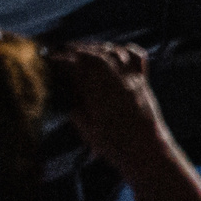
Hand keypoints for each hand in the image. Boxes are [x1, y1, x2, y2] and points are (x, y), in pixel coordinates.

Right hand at [49, 41, 176, 175]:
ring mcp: (134, 80)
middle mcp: (119, 82)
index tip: (52, 59)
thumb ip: (76, 110)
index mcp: (102, 95)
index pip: (79, 68)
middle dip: (79, 50)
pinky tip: (116, 51)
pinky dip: (125, 50)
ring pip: (115, 52)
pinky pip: (137, 57)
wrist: (148, 152)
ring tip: (85, 50)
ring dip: (98, 48)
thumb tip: (65, 95)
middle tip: (64, 51)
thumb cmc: (117, 147)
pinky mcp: (144, 82)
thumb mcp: (88, 131)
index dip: (64, 61)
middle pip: (97, 55)